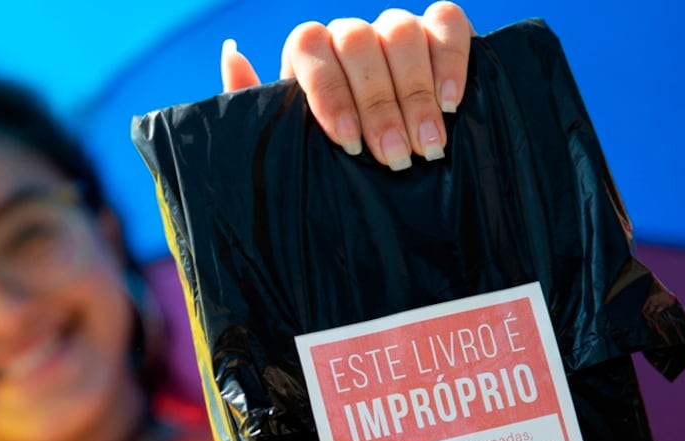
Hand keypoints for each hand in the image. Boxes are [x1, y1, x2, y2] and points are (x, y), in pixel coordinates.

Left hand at [221, 2, 472, 170]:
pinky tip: (451, 104)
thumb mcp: (281, 143)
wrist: (376, 173)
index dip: (329, 91)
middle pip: (358, 41)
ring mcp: (394, 31)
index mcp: (307, 55)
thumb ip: (252, 103)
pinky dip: (451, 58)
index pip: (310, 46)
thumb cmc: (322, 161)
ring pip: (401, 31)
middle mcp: (349, 36)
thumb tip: (232, 52)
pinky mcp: (439, 34)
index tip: (347, 142)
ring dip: (415, 92)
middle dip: (378, 105)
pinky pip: (448, 23)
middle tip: (393, 158)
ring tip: (426, 147)